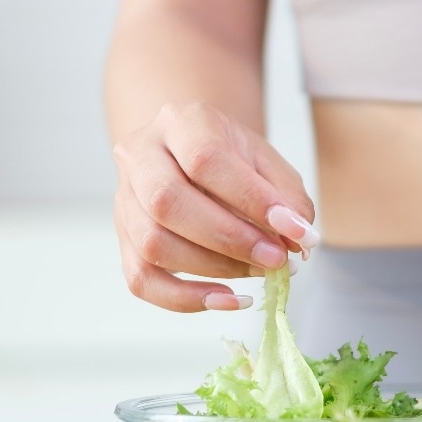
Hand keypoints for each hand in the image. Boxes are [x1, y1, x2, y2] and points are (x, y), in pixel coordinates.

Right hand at [112, 101, 317, 312]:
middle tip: (276, 260)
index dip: (251, 199)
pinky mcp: (123, 239)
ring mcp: (124, 199)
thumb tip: (298, 241)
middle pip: (167, 202)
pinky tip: (227, 299)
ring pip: (153, 244)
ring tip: (258, 272)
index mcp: (179, 121)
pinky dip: (186, 299)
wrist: (189, 157)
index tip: (294, 230)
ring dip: (213, 269)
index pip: (205, 159)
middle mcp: (140, 155)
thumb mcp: (266, 162)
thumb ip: (287, 197)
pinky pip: (141, 279)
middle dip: (230, 239)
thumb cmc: (231, 161)